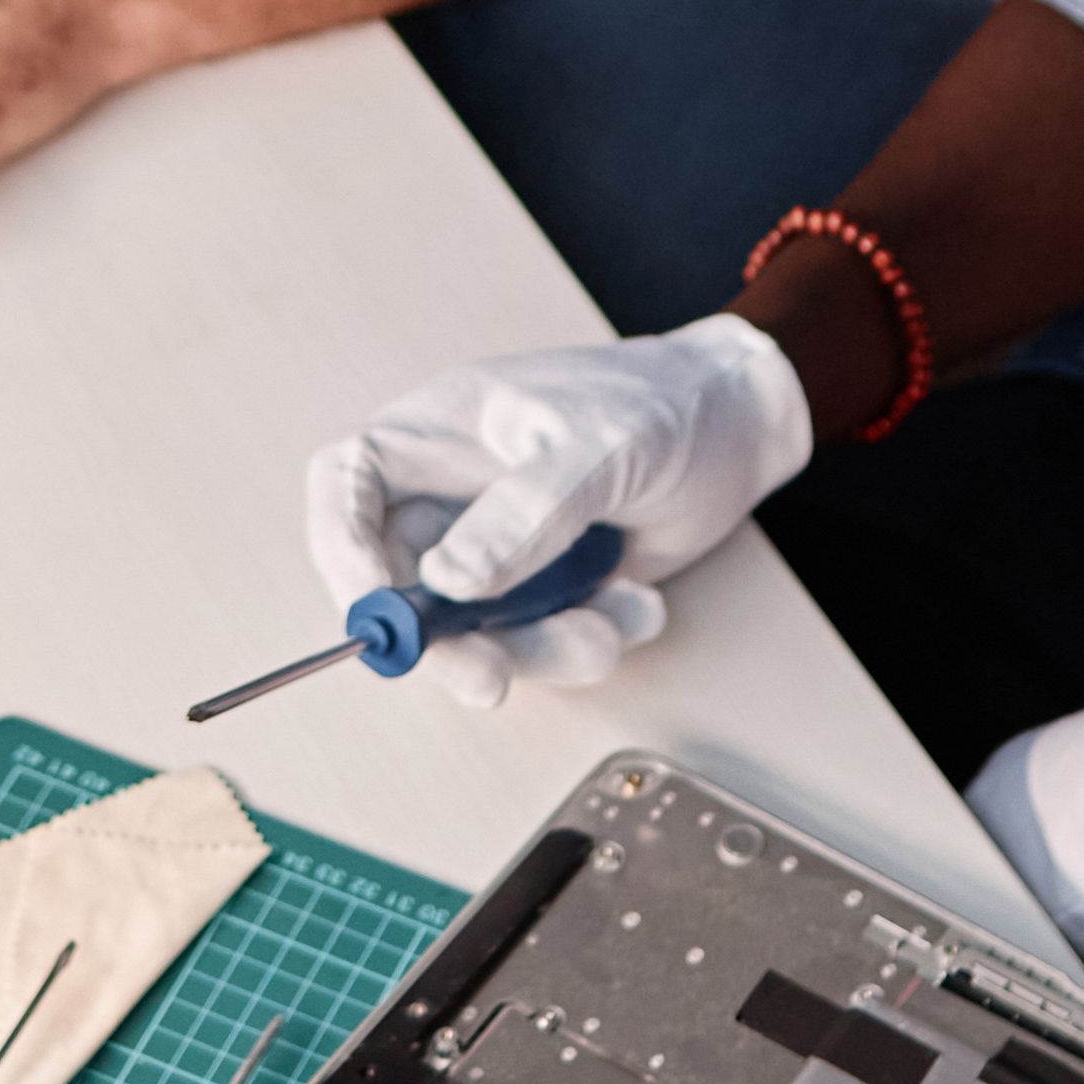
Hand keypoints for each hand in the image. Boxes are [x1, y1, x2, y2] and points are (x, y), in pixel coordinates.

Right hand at [294, 319, 814, 706]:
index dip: (341, 552)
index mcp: (441, 432)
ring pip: (476, 631)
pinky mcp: (545, 588)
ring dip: (541, 648)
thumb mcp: (600, 448)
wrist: (741, 430)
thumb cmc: (666, 405)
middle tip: (492, 678)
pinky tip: (637, 602)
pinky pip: (537, 642)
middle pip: (404, 584)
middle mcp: (456, 494)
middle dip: (450, 642)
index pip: (346, 485)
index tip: (376, 614)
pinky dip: (589, 639)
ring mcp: (500, 546)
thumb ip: (526, 513)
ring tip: (612, 620)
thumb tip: (447, 582)